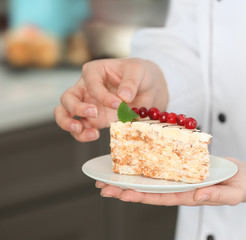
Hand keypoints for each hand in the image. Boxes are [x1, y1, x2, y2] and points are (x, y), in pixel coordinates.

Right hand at [54, 58, 168, 141]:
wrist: (147, 88)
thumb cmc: (139, 74)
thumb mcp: (138, 71)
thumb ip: (130, 82)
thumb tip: (123, 96)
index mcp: (94, 71)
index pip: (91, 83)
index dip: (103, 95)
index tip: (119, 104)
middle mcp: (86, 88)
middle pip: (67, 98)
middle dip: (75, 107)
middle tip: (93, 113)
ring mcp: (88, 105)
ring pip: (65, 114)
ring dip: (68, 123)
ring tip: (79, 129)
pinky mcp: (94, 120)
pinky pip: (81, 128)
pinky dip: (82, 134)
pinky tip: (94, 135)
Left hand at [95, 158, 245, 205]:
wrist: (244, 176)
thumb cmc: (240, 186)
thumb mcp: (233, 194)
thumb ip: (216, 196)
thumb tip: (197, 198)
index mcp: (190, 196)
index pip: (161, 197)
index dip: (141, 196)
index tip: (122, 194)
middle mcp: (181, 187)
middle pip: (150, 189)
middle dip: (127, 189)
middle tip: (103, 187)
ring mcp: (181, 177)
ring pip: (153, 178)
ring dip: (131, 177)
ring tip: (109, 176)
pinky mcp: (183, 166)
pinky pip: (163, 164)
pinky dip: (148, 162)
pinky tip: (135, 158)